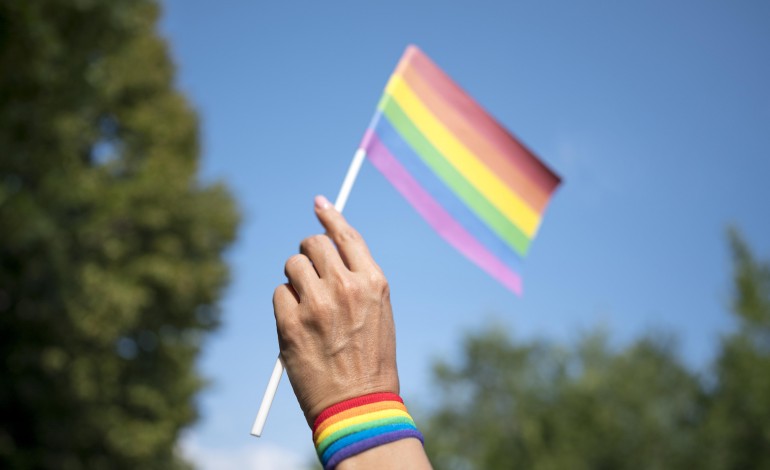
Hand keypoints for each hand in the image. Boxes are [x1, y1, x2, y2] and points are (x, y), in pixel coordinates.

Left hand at [273, 195, 398, 425]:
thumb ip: (358, 279)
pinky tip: (299, 326)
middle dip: (308, 251)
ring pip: (292, 265)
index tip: (319, 203)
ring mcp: (317, 304)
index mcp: (373, 282)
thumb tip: (328, 250)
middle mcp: (346, 286)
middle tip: (309, 270)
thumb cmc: (371, 360)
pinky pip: (279, 293)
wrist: (358, 405)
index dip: (330, 215)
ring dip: (295, 279)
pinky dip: (285, 304)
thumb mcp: (378, 312)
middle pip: (313, 243)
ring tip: (308, 307)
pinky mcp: (291, 323)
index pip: (346, 235)